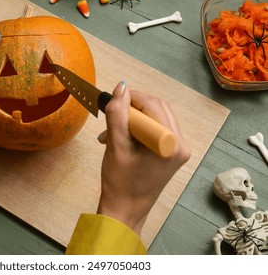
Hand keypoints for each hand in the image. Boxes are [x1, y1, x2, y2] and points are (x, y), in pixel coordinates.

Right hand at [97, 81, 190, 235]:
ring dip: (134, 118)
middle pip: (158, 109)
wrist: (125, 209)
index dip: (132, 98)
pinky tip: (122, 137)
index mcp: (171, 144)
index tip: (113, 101)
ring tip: (113, 130)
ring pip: (157, 118)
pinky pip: (156, 130)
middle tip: (113, 115)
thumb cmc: (120, 182)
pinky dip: (139, 129)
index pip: (154, 105)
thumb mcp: (116, 145)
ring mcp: (179, 150)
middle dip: (134, 108)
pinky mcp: (172, 154)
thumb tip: (121, 87)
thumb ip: (118, 114)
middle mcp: (182, 145)